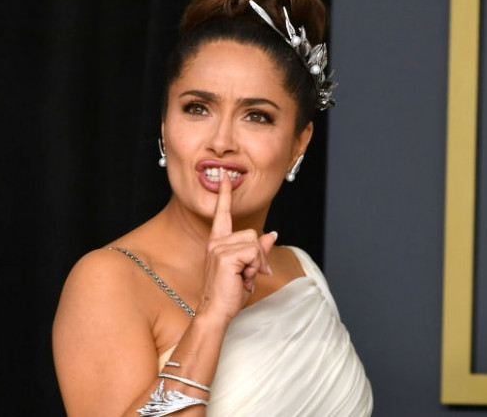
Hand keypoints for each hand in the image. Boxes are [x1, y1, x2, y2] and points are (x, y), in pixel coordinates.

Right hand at [199, 168, 277, 320]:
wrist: (216, 311)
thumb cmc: (228, 293)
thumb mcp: (247, 269)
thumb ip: (258, 251)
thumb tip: (271, 234)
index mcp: (217, 242)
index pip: (222, 213)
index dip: (225, 194)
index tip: (225, 176)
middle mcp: (216, 242)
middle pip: (252, 234)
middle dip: (259, 255)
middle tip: (251, 274)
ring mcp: (219, 248)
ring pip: (254, 242)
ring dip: (257, 263)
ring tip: (245, 277)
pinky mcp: (225, 256)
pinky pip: (253, 253)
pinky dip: (255, 267)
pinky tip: (245, 278)